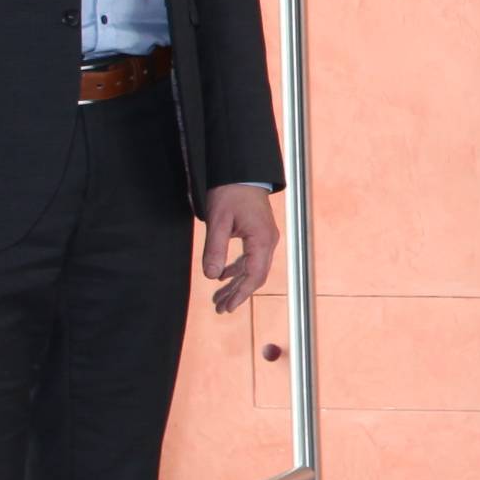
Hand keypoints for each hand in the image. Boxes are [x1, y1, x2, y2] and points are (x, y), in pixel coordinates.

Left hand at [203, 185, 283, 315]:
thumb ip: (215, 249)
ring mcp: (265, 237)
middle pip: (256, 275)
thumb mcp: (218, 221)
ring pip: (253, 268)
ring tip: (219, 298)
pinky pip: (251, 258)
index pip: (254, 274)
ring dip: (237, 283)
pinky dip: (238, 270)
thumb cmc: (231, 192)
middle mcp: (268, 241)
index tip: (228, 307)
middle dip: (238, 293)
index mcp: (261, 239)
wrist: (242, 172)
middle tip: (220, 308)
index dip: (241, 293)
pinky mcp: (259, 233)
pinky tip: (223, 276)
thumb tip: (211, 275)